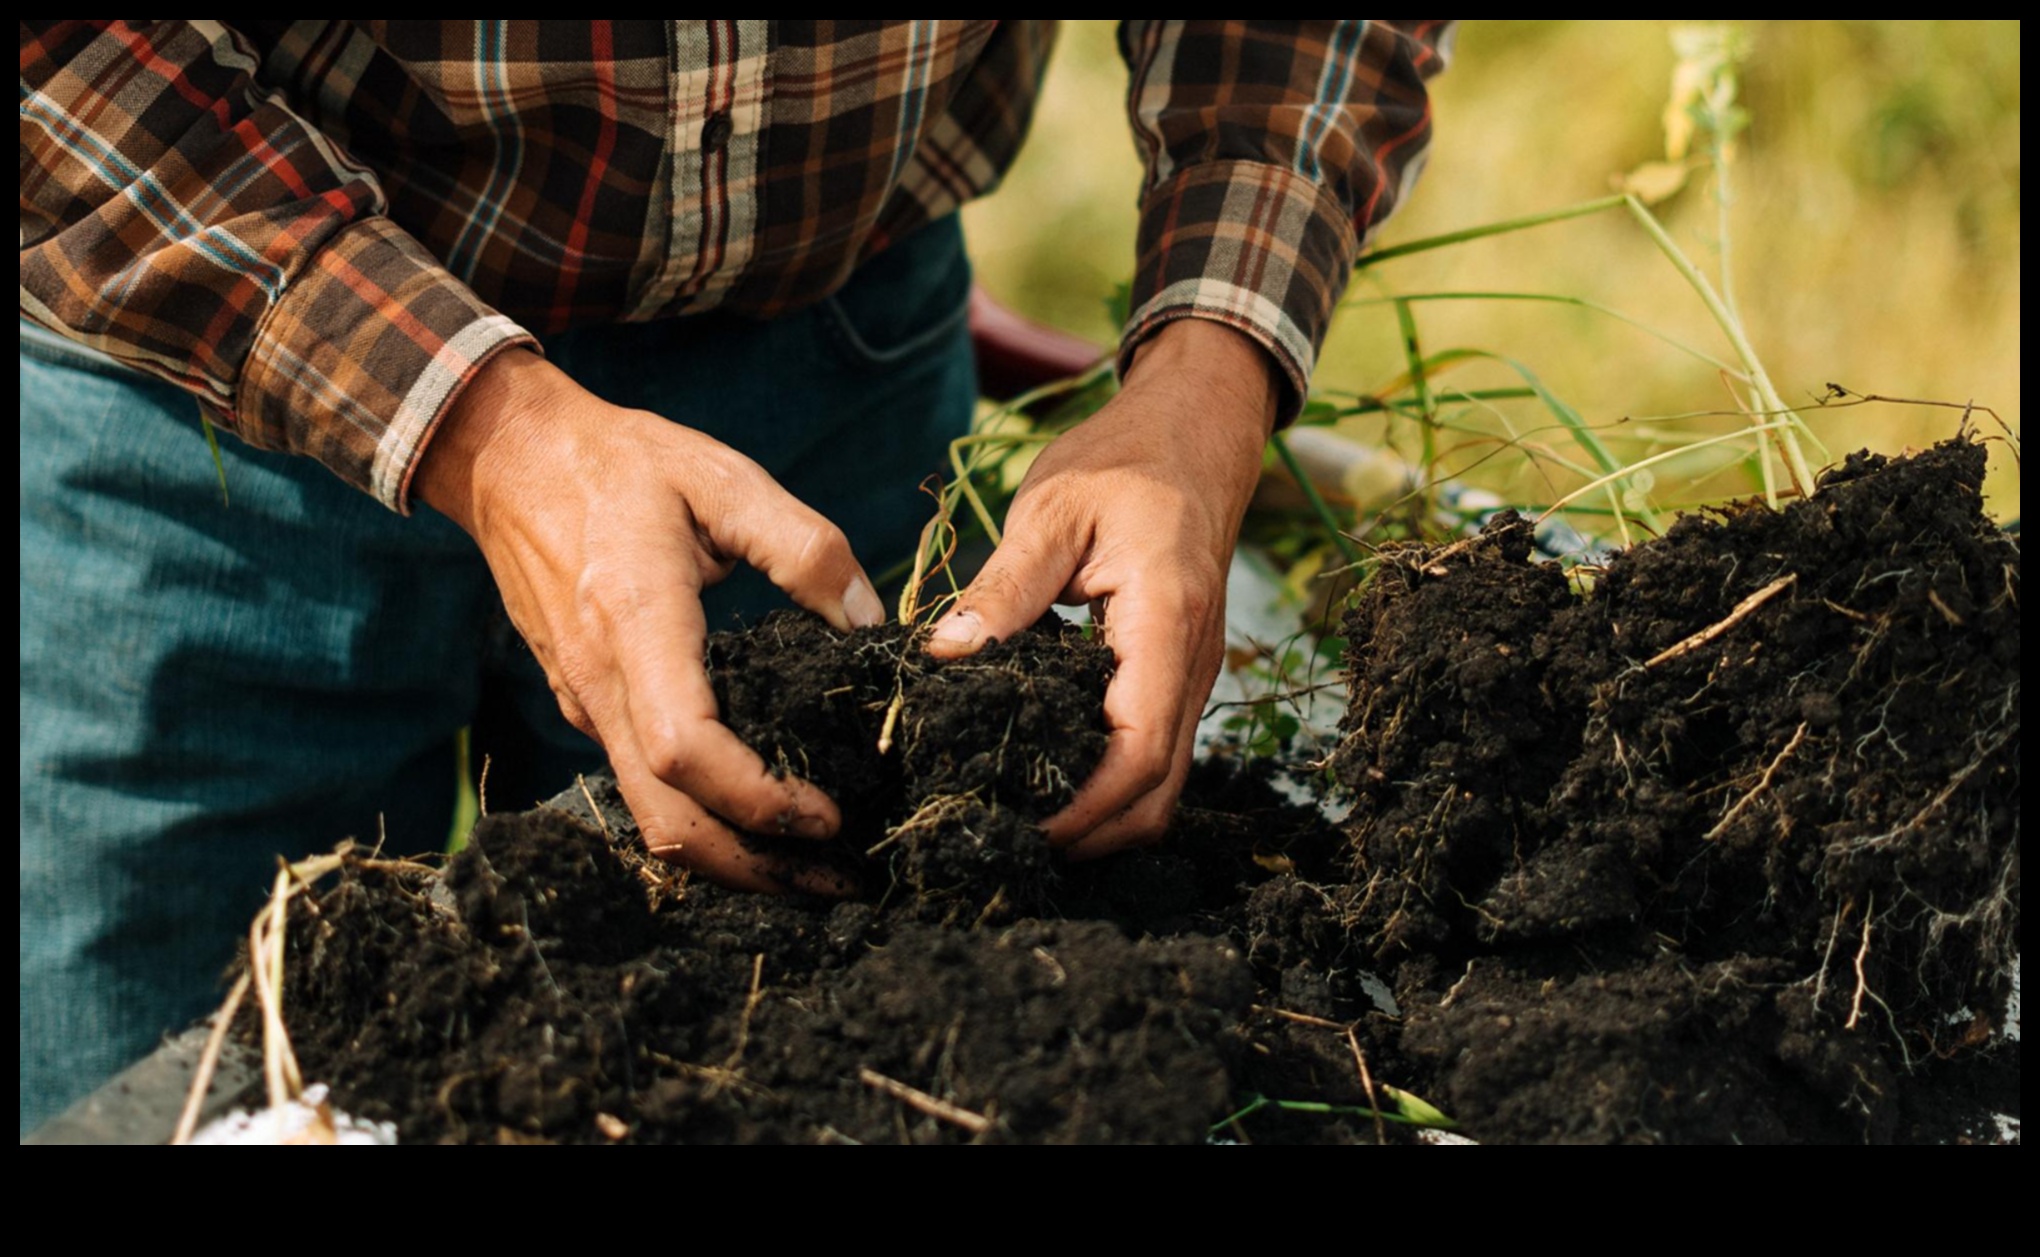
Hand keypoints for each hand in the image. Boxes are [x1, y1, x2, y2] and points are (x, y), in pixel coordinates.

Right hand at [416, 349, 885, 892]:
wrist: (509, 457)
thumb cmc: (623, 462)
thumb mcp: (725, 478)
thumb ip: (807, 548)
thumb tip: (869, 623)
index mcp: (636, 624)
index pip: (686, 751)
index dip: (758, 800)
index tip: (828, 812)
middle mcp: (601, 682)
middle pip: (667, 821)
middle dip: (754, 868)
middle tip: (839, 881)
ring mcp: (583, 702)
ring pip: (649, 817)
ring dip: (729, 858)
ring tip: (812, 867)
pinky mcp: (583, 704)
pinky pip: (640, 786)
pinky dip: (700, 819)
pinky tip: (758, 814)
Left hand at [926, 319, 1277, 856]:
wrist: (1195, 431)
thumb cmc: (1125, 460)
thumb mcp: (1052, 509)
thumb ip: (1002, 588)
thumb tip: (942, 656)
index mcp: (1165, 627)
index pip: (1138, 756)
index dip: (1080, 811)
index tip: (1014, 825)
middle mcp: (1191, 667)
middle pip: (1156, 797)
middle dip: (1088, 836)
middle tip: (1001, 838)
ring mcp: (1189, 676)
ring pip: (1158, 784)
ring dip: (1097, 815)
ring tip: (1015, 815)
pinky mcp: (1174, 675)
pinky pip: (1149, 751)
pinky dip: (1104, 782)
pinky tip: (1042, 769)